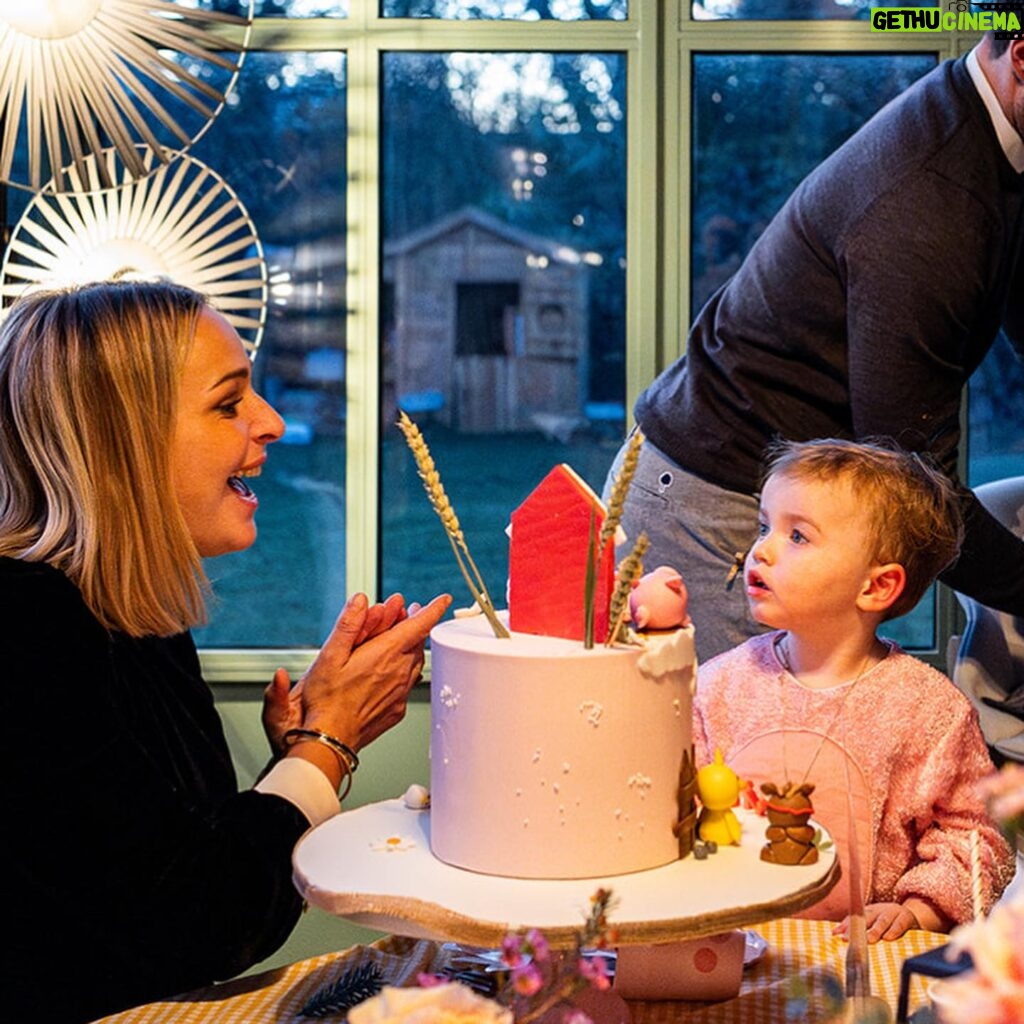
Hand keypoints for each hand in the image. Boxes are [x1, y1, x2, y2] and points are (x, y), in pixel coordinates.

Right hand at [299, 592, 451, 751]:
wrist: (330, 741)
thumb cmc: (326, 701)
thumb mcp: (329, 655)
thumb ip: (348, 625)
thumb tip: (360, 601)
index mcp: (385, 655)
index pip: (419, 626)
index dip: (433, 609)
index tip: (442, 600)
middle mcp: (399, 673)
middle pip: (417, 642)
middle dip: (414, 625)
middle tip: (405, 614)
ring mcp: (400, 692)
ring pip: (414, 662)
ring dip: (409, 647)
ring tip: (396, 640)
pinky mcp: (397, 709)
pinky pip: (407, 683)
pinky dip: (402, 670)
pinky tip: (388, 671)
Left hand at [833, 902, 919, 942]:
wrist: (912, 915)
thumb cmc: (888, 921)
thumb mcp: (872, 922)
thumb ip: (854, 928)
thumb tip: (834, 933)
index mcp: (869, 910)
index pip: (855, 917)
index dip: (846, 925)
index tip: (837, 934)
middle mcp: (879, 909)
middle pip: (866, 918)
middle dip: (857, 929)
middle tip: (849, 938)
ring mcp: (892, 912)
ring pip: (882, 921)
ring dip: (874, 931)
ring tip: (869, 940)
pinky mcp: (906, 917)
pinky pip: (899, 924)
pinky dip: (893, 931)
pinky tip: (888, 938)